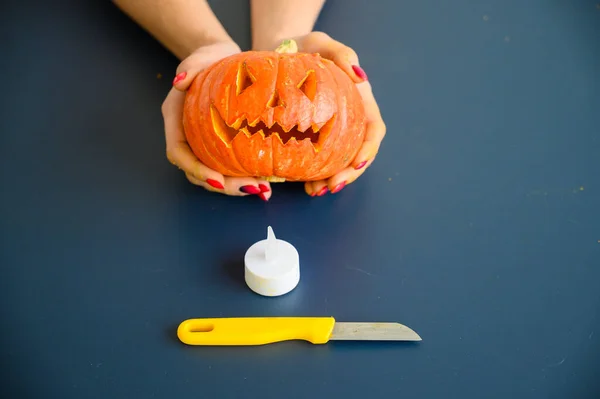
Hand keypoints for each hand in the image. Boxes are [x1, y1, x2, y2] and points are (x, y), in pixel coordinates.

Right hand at [161, 41, 272, 200]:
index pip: (178, 153)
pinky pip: (229, 167)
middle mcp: (187, 136)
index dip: (196, 170)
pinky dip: (244, 176)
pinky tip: (266, 182)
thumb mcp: (201, 57)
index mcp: (175, 119)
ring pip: (213, 174)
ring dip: (236, 186)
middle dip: (222, 185)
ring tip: (263, 188)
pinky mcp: (221, 145)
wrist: (224, 59)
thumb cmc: (211, 58)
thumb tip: (179, 81)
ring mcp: (203, 143)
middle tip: (252, 187)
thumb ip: (189, 67)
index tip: (217, 180)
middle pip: (197, 172)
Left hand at [276, 32, 385, 195]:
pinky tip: (303, 186)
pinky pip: (316, 162)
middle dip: (348, 174)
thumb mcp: (321, 43)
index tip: (357, 163)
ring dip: (331, 181)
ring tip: (316, 192)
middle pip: (357, 154)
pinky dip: (312, 176)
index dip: (369, 149)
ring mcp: (331, 134)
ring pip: (338, 163)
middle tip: (331, 186)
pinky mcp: (311, 140)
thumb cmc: (304, 47)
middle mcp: (348, 121)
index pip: (372, 130)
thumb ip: (342, 54)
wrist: (278, 54)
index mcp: (358, 102)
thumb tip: (359, 77)